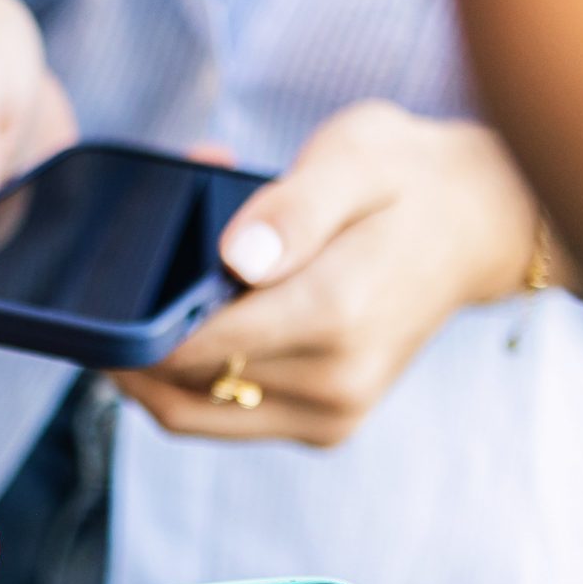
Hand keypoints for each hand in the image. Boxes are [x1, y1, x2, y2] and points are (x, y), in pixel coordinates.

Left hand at [114, 104, 539, 445]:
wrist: (479, 226)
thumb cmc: (405, 181)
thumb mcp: (355, 156)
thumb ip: (293, 208)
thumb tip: (237, 259)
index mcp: (335, 314)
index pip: (194, 346)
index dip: (134, 325)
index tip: (103, 294)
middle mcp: (335, 380)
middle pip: (181, 385)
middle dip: (139, 336)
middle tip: (124, 283)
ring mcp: (333, 413)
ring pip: (190, 413)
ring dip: (154, 368)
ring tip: (153, 303)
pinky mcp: (326, 427)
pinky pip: (223, 418)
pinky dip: (192, 380)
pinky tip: (194, 325)